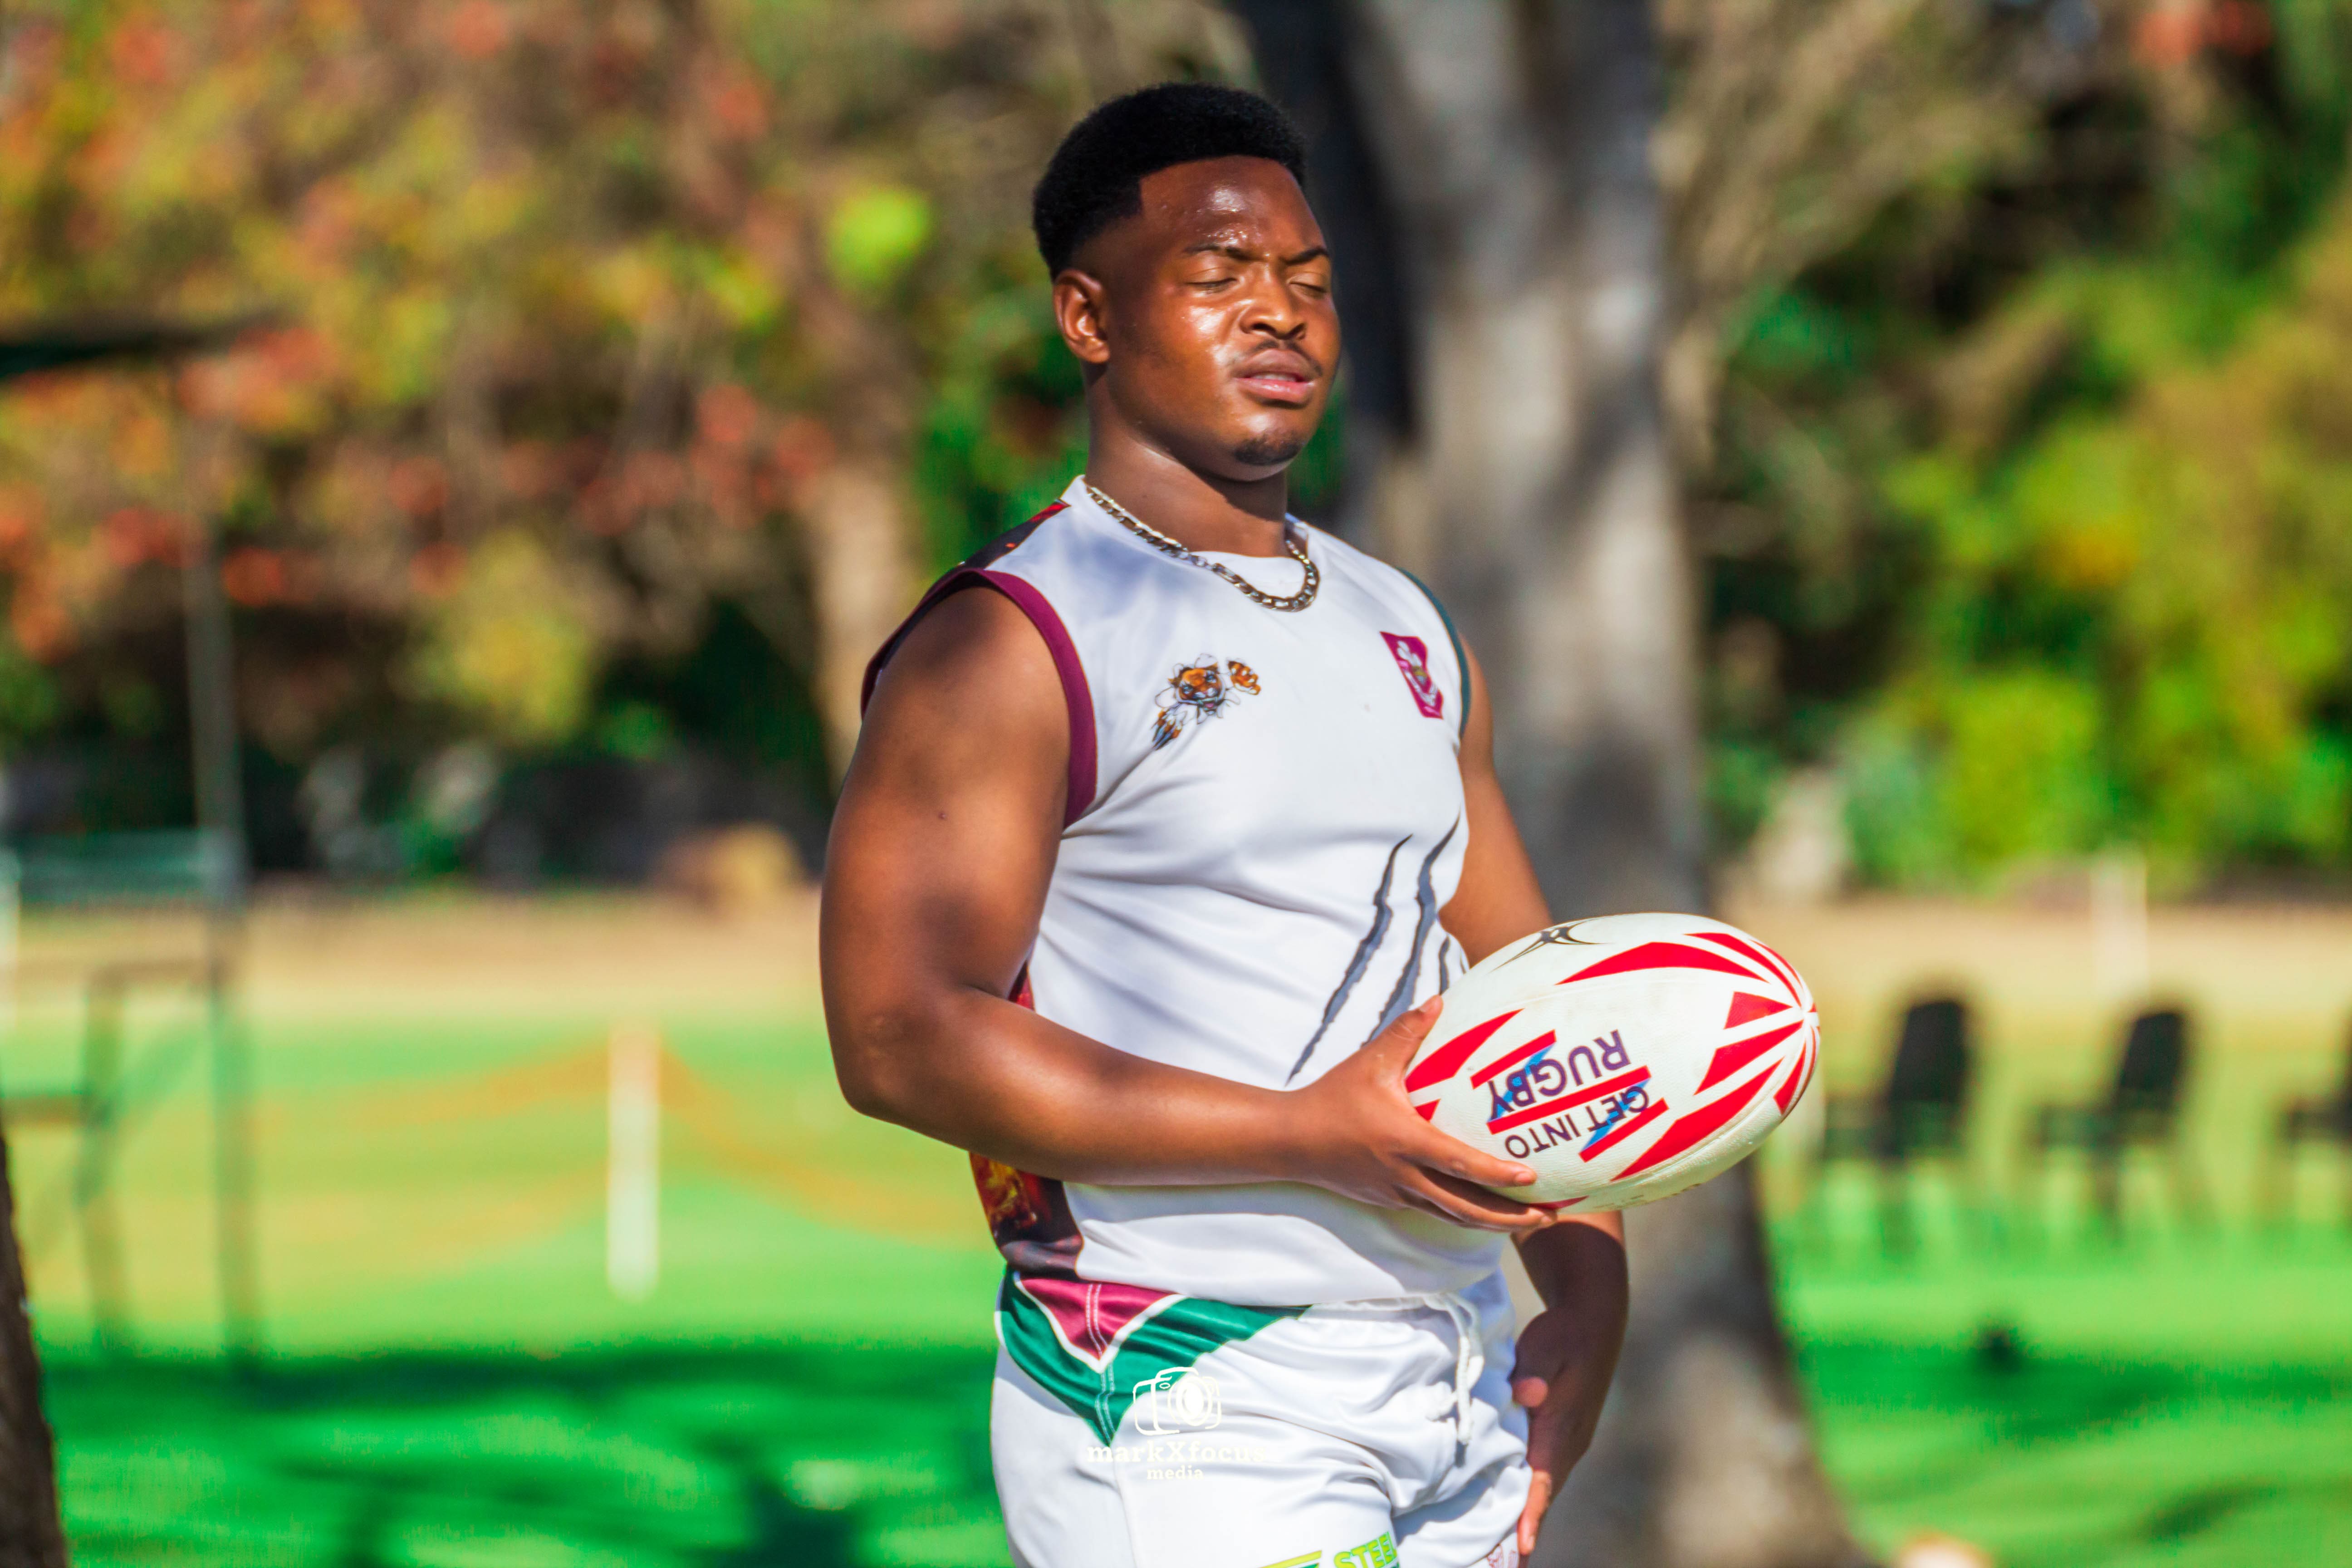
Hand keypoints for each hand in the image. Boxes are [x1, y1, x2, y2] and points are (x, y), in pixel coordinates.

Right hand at [1283, 997, 1555, 1233]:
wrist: (1291, 1142)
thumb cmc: (1333, 1097)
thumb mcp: (1370, 1061)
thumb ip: (1407, 1032)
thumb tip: (1439, 999)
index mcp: (1404, 1141)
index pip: (1458, 1164)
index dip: (1497, 1174)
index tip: (1531, 1177)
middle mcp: (1405, 1175)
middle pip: (1466, 1208)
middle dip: (1511, 1217)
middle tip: (1549, 1215)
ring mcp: (1398, 1192)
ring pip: (1454, 1216)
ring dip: (1494, 1222)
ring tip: (1532, 1220)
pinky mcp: (1391, 1199)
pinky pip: (1436, 1210)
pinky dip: (1466, 1214)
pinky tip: (1488, 1209)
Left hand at [1508, 1220, 1626, 1555]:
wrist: (1593, 1322)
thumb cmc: (1564, 1332)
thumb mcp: (1546, 1345)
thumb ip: (1532, 1369)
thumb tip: (1526, 1392)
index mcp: (1562, 1427)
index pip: (1543, 1478)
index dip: (1531, 1512)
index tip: (1522, 1544)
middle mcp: (1568, 1443)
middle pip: (1544, 1494)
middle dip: (1527, 1529)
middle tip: (1507, 1562)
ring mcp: (1568, 1442)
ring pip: (1545, 1487)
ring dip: (1528, 1516)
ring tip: (1508, 1550)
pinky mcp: (1562, 1436)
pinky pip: (1545, 1474)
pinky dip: (1532, 1496)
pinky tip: (1515, 1509)